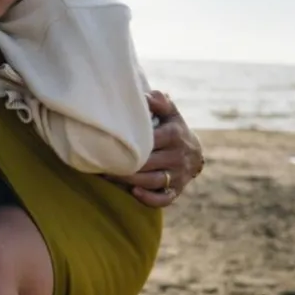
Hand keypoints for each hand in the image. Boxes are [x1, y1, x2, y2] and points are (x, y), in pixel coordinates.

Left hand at [115, 91, 204, 207]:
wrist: (194, 151)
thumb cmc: (173, 127)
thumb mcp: (169, 112)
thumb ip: (159, 101)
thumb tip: (144, 96)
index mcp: (174, 135)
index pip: (150, 141)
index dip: (128, 144)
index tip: (107, 143)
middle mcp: (178, 156)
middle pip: (148, 163)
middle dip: (124, 165)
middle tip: (100, 163)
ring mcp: (178, 175)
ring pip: (153, 181)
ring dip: (130, 181)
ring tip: (108, 176)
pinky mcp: (177, 190)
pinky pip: (164, 198)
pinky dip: (150, 198)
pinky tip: (133, 192)